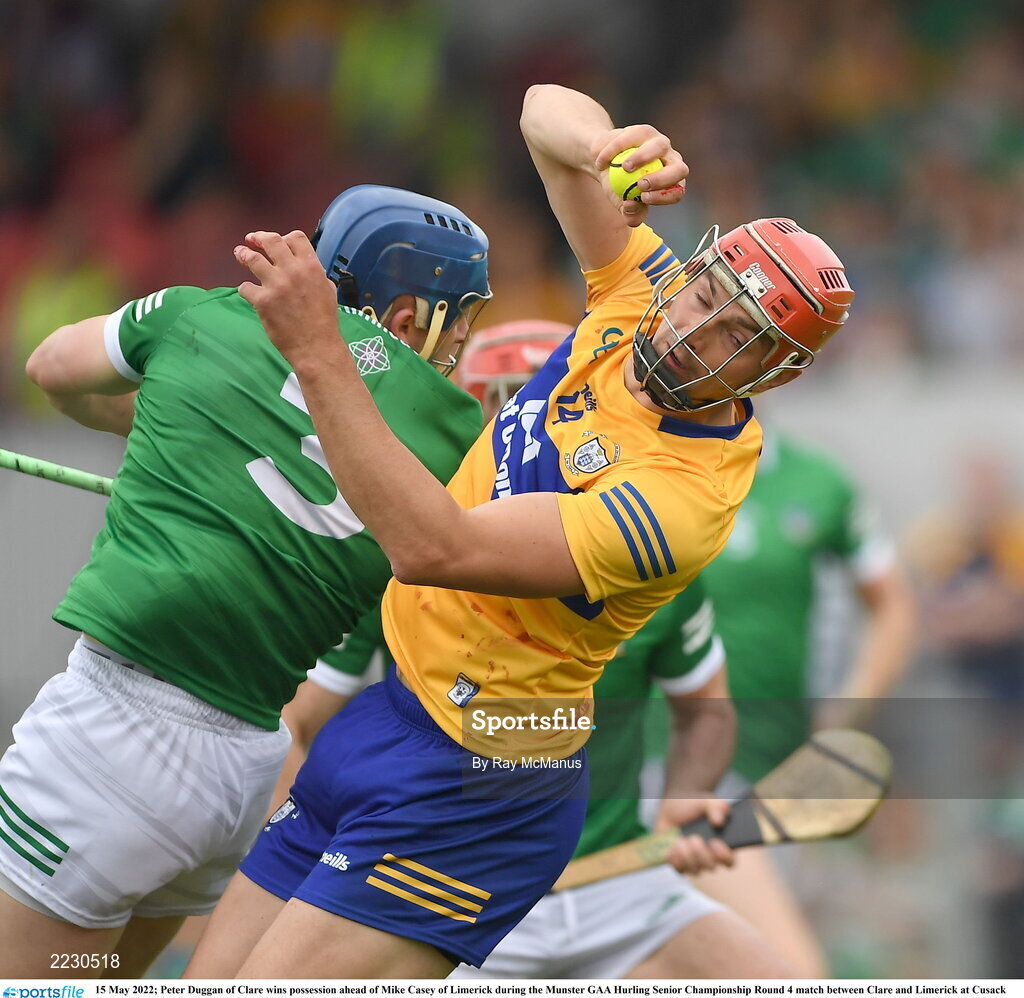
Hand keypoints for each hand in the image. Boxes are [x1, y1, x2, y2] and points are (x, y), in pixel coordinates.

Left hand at [234, 230, 339, 364]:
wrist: (316, 346)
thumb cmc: (324, 321)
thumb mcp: (327, 289)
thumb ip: (314, 273)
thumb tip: (302, 265)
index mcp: (311, 267)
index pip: (295, 238)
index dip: (284, 237)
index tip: (277, 242)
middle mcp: (293, 271)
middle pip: (270, 241)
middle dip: (258, 238)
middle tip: (252, 240)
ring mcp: (276, 285)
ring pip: (252, 259)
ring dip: (244, 254)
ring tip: (240, 254)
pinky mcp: (263, 301)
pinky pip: (245, 288)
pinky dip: (245, 289)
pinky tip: (249, 293)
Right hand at [591, 125, 688, 226]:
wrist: (604, 163)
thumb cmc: (617, 187)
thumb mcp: (621, 203)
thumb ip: (629, 213)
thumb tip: (631, 206)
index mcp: (671, 184)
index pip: (677, 192)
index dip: (664, 197)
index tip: (643, 198)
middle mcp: (673, 162)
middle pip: (680, 170)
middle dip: (662, 179)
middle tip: (640, 185)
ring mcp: (661, 143)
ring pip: (659, 147)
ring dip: (643, 157)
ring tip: (624, 167)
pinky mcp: (644, 131)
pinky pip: (632, 139)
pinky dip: (616, 151)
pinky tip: (602, 162)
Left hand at [654, 795, 734, 875]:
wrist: (674, 805)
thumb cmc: (695, 805)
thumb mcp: (708, 801)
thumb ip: (718, 807)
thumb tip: (718, 822)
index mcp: (722, 845)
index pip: (729, 861)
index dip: (724, 856)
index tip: (715, 842)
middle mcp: (709, 857)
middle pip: (711, 867)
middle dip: (701, 854)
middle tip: (694, 838)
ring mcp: (694, 861)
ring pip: (695, 871)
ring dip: (687, 857)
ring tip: (680, 840)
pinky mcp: (678, 862)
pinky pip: (679, 870)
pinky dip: (675, 861)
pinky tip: (672, 848)